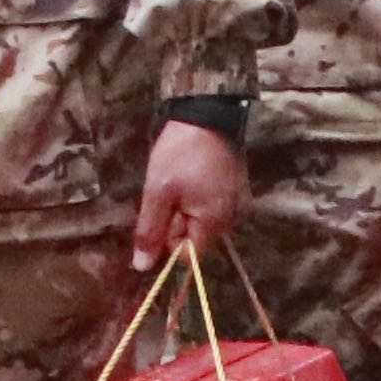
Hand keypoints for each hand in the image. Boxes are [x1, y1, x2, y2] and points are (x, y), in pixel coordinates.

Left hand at [134, 118, 251, 269]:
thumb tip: (142, 267)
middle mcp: (233, 219)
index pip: (188, 256)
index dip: (168, 242)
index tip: (160, 216)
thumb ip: (150, 231)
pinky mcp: (238, 190)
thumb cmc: (181, 153)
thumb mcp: (158, 192)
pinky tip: (193, 176)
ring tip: (181, 181)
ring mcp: (238, 203)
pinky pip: (213, 206)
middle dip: (177, 221)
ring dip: (187, 208)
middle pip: (197, 239)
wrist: (209, 113)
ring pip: (203, 221)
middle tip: (168, 192)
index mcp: (216, 224)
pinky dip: (199, 198)